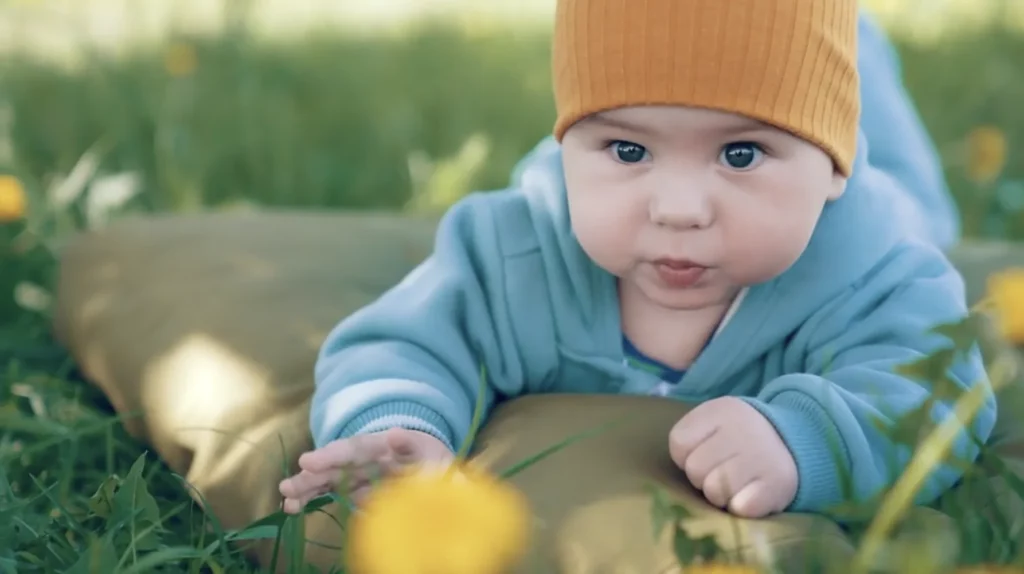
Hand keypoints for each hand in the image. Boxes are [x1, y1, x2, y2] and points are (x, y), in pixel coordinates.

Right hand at [279, 427, 454, 513]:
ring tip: (286, 501)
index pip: (356, 448)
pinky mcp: (359, 488)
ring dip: (307, 488)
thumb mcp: (433, 453)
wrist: (439, 470)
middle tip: (287, 487)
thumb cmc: (436, 462)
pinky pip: (334, 493)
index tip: (307, 462)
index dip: (331, 455)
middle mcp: (368, 457)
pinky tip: (296, 507)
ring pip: (330, 479)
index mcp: (386, 445)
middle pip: (337, 465)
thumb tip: (394, 434)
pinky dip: (315, 499)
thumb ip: (413, 446)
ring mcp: (362, 472)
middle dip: (313, 475)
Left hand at [668, 397, 797, 517]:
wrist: (792, 446)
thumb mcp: (713, 422)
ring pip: (714, 491)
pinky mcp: (776, 486)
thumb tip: (684, 466)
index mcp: (720, 411)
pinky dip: (741, 507)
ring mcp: (760, 458)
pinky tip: (751, 495)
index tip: (704, 453)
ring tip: (736, 483)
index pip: (679, 442)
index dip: (686, 455)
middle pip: (694, 469)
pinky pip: (739, 508)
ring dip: (721, 494)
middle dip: (702, 477)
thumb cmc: (739, 438)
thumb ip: (691, 438)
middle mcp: (741, 430)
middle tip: (721, 471)